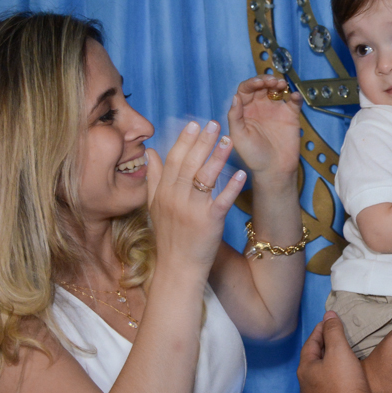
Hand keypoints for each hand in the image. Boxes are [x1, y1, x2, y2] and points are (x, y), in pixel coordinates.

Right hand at [146, 120, 246, 270]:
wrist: (177, 268)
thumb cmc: (169, 237)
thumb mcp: (154, 207)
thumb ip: (153, 179)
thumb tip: (150, 153)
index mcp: (163, 193)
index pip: (173, 160)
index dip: (184, 141)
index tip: (194, 124)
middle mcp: (175, 199)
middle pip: (189, 164)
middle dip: (202, 142)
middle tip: (214, 124)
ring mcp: (192, 211)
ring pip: (204, 178)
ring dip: (217, 157)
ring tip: (229, 140)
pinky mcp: (209, 223)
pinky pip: (222, 200)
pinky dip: (231, 186)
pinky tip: (241, 173)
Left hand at [227, 76, 302, 180]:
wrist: (274, 170)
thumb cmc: (253, 156)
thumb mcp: (239, 136)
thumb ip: (235, 116)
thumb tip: (235, 96)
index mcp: (245, 110)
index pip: (246, 90)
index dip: (251, 83)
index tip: (259, 84)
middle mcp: (259, 107)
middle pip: (261, 86)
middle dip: (266, 80)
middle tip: (272, 82)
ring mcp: (275, 110)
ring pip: (276, 89)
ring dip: (278, 83)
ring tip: (281, 85)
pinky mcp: (290, 115)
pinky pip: (293, 101)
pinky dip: (295, 95)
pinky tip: (293, 96)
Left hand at [298, 312, 370, 392]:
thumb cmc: (346, 383)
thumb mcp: (339, 350)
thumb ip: (333, 330)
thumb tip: (329, 315)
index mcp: (305, 371)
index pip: (310, 344)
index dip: (320, 331)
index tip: (329, 322)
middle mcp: (305, 388)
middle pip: (313, 362)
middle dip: (323, 348)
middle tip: (334, 338)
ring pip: (319, 378)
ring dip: (327, 366)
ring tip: (339, 358)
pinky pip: (327, 392)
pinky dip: (333, 382)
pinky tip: (342, 381)